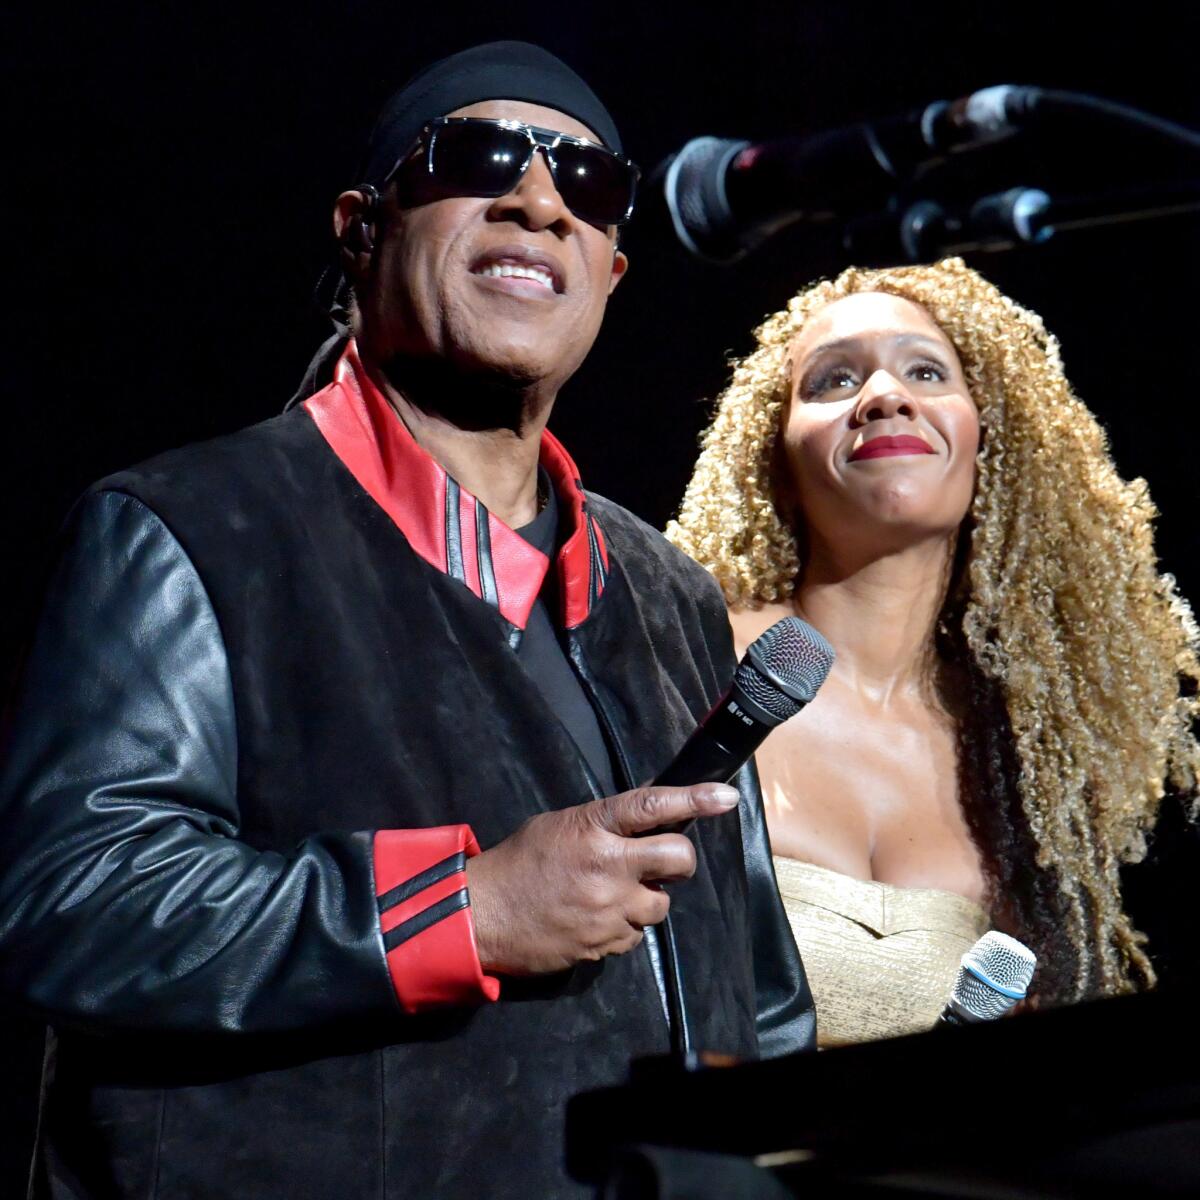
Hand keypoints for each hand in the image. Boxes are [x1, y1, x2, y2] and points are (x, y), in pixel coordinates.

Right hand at [465, 783, 739, 975]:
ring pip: (661, 904)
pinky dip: (625, 926)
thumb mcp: (560, 824)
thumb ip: (605, 820)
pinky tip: (598, 918)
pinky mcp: (604, 944)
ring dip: (647, 898)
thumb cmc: (520, 861)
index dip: (695, 799)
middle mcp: (608, 866)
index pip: (653, 805)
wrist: (482, 915)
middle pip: (677, 860)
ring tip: (615, 894)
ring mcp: (608, 909)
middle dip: (679, 861)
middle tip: (663, 862)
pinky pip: (635, 935)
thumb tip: (648, 812)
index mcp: (593, 827)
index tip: (726, 796)